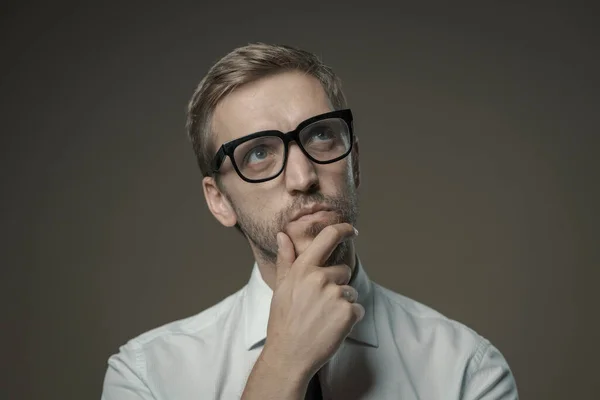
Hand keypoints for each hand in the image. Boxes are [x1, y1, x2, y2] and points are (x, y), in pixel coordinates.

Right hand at [261, 223, 364, 378]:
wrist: (289, 355)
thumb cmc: (283, 321)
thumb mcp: (280, 287)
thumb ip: (285, 259)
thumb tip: (282, 235)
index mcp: (304, 269)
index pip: (328, 237)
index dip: (344, 230)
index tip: (352, 230)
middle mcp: (320, 278)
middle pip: (343, 271)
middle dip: (336, 285)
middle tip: (318, 305)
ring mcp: (336, 295)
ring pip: (350, 292)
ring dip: (342, 304)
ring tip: (322, 318)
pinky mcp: (348, 313)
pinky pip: (358, 309)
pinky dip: (349, 319)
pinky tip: (332, 327)